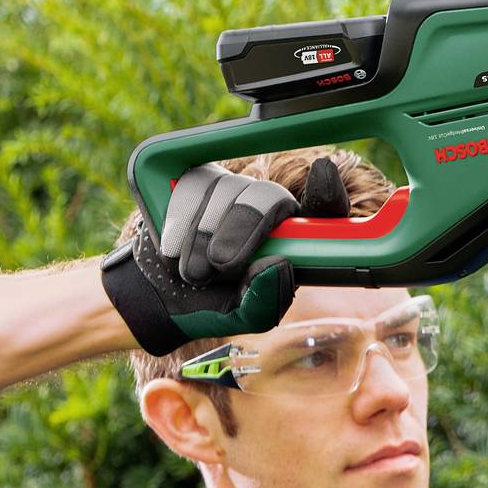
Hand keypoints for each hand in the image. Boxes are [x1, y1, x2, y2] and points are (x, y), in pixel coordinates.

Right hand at [101, 163, 310, 355]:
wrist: (159, 295)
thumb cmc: (214, 304)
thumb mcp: (243, 315)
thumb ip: (265, 300)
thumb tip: (278, 264)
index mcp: (293, 239)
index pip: (324, 209)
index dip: (327, 190)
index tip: (324, 172)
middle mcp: (268, 208)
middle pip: (268, 196)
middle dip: (243, 229)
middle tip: (221, 265)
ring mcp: (233, 189)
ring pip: (227, 190)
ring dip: (203, 237)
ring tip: (194, 272)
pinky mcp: (197, 180)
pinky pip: (193, 186)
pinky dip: (182, 221)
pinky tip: (176, 249)